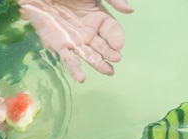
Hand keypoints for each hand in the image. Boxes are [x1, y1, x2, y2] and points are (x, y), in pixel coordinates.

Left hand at [18, 0, 133, 81]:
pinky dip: (74, 69)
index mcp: (98, 17)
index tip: (118, 45)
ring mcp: (74, 40)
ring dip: (98, 64)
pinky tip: (81, 78)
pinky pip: (68, 58)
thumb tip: (130, 10)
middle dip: (110, 53)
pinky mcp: (58, 45)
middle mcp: (88, 32)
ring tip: (107, 71)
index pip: (112, 31)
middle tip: (116, 59)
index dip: (116, 38)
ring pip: (89, 55)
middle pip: (103, 46)